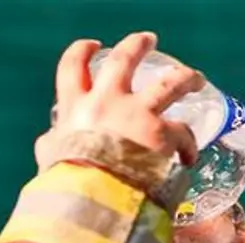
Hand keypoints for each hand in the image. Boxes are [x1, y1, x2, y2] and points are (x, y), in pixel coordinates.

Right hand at [35, 32, 203, 169]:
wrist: (93, 200)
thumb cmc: (69, 185)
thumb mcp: (52, 159)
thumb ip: (53, 147)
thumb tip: (48, 145)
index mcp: (76, 108)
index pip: (72, 68)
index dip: (82, 52)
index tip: (93, 46)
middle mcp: (107, 102)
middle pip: (124, 60)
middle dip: (137, 45)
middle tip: (147, 40)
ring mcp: (137, 114)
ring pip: (170, 83)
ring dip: (185, 77)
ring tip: (195, 79)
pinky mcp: (162, 133)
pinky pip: (183, 133)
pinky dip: (188, 145)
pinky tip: (189, 158)